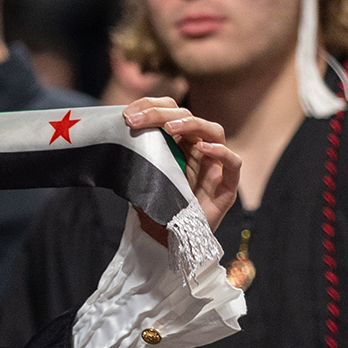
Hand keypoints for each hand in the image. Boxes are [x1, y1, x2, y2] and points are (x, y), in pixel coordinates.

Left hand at [123, 98, 241, 242]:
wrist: (164, 240)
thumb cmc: (154, 205)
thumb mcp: (139, 174)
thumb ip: (135, 153)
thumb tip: (115, 130)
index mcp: (177, 141)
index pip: (170, 111)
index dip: (151, 106)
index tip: (127, 114)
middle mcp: (197, 148)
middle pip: (188, 117)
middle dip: (161, 114)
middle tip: (137, 119)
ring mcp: (214, 165)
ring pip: (214, 131)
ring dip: (191, 125)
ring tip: (169, 129)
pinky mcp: (227, 186)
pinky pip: (233, 162)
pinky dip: (220, 152)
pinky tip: (203, 149)